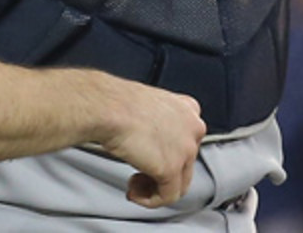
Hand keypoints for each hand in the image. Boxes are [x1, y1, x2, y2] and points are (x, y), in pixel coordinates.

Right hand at [98, 81, 204, 208]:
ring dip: (154, 189)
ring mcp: (185, 150)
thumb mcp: (147, 106)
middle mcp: (192, 128)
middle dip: (160, 172)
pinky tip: (134, 193)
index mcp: (187, 108)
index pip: (188, 141)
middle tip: (139, 173)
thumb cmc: (118, 102)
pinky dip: (149, 200)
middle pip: (184, 163)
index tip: (151, 155)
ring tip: (134, 186)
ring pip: (179, 184)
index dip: (168, 153)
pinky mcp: (171, 169)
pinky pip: (167, 197)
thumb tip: (150, 142)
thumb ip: (157, 123)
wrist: (109, 107)